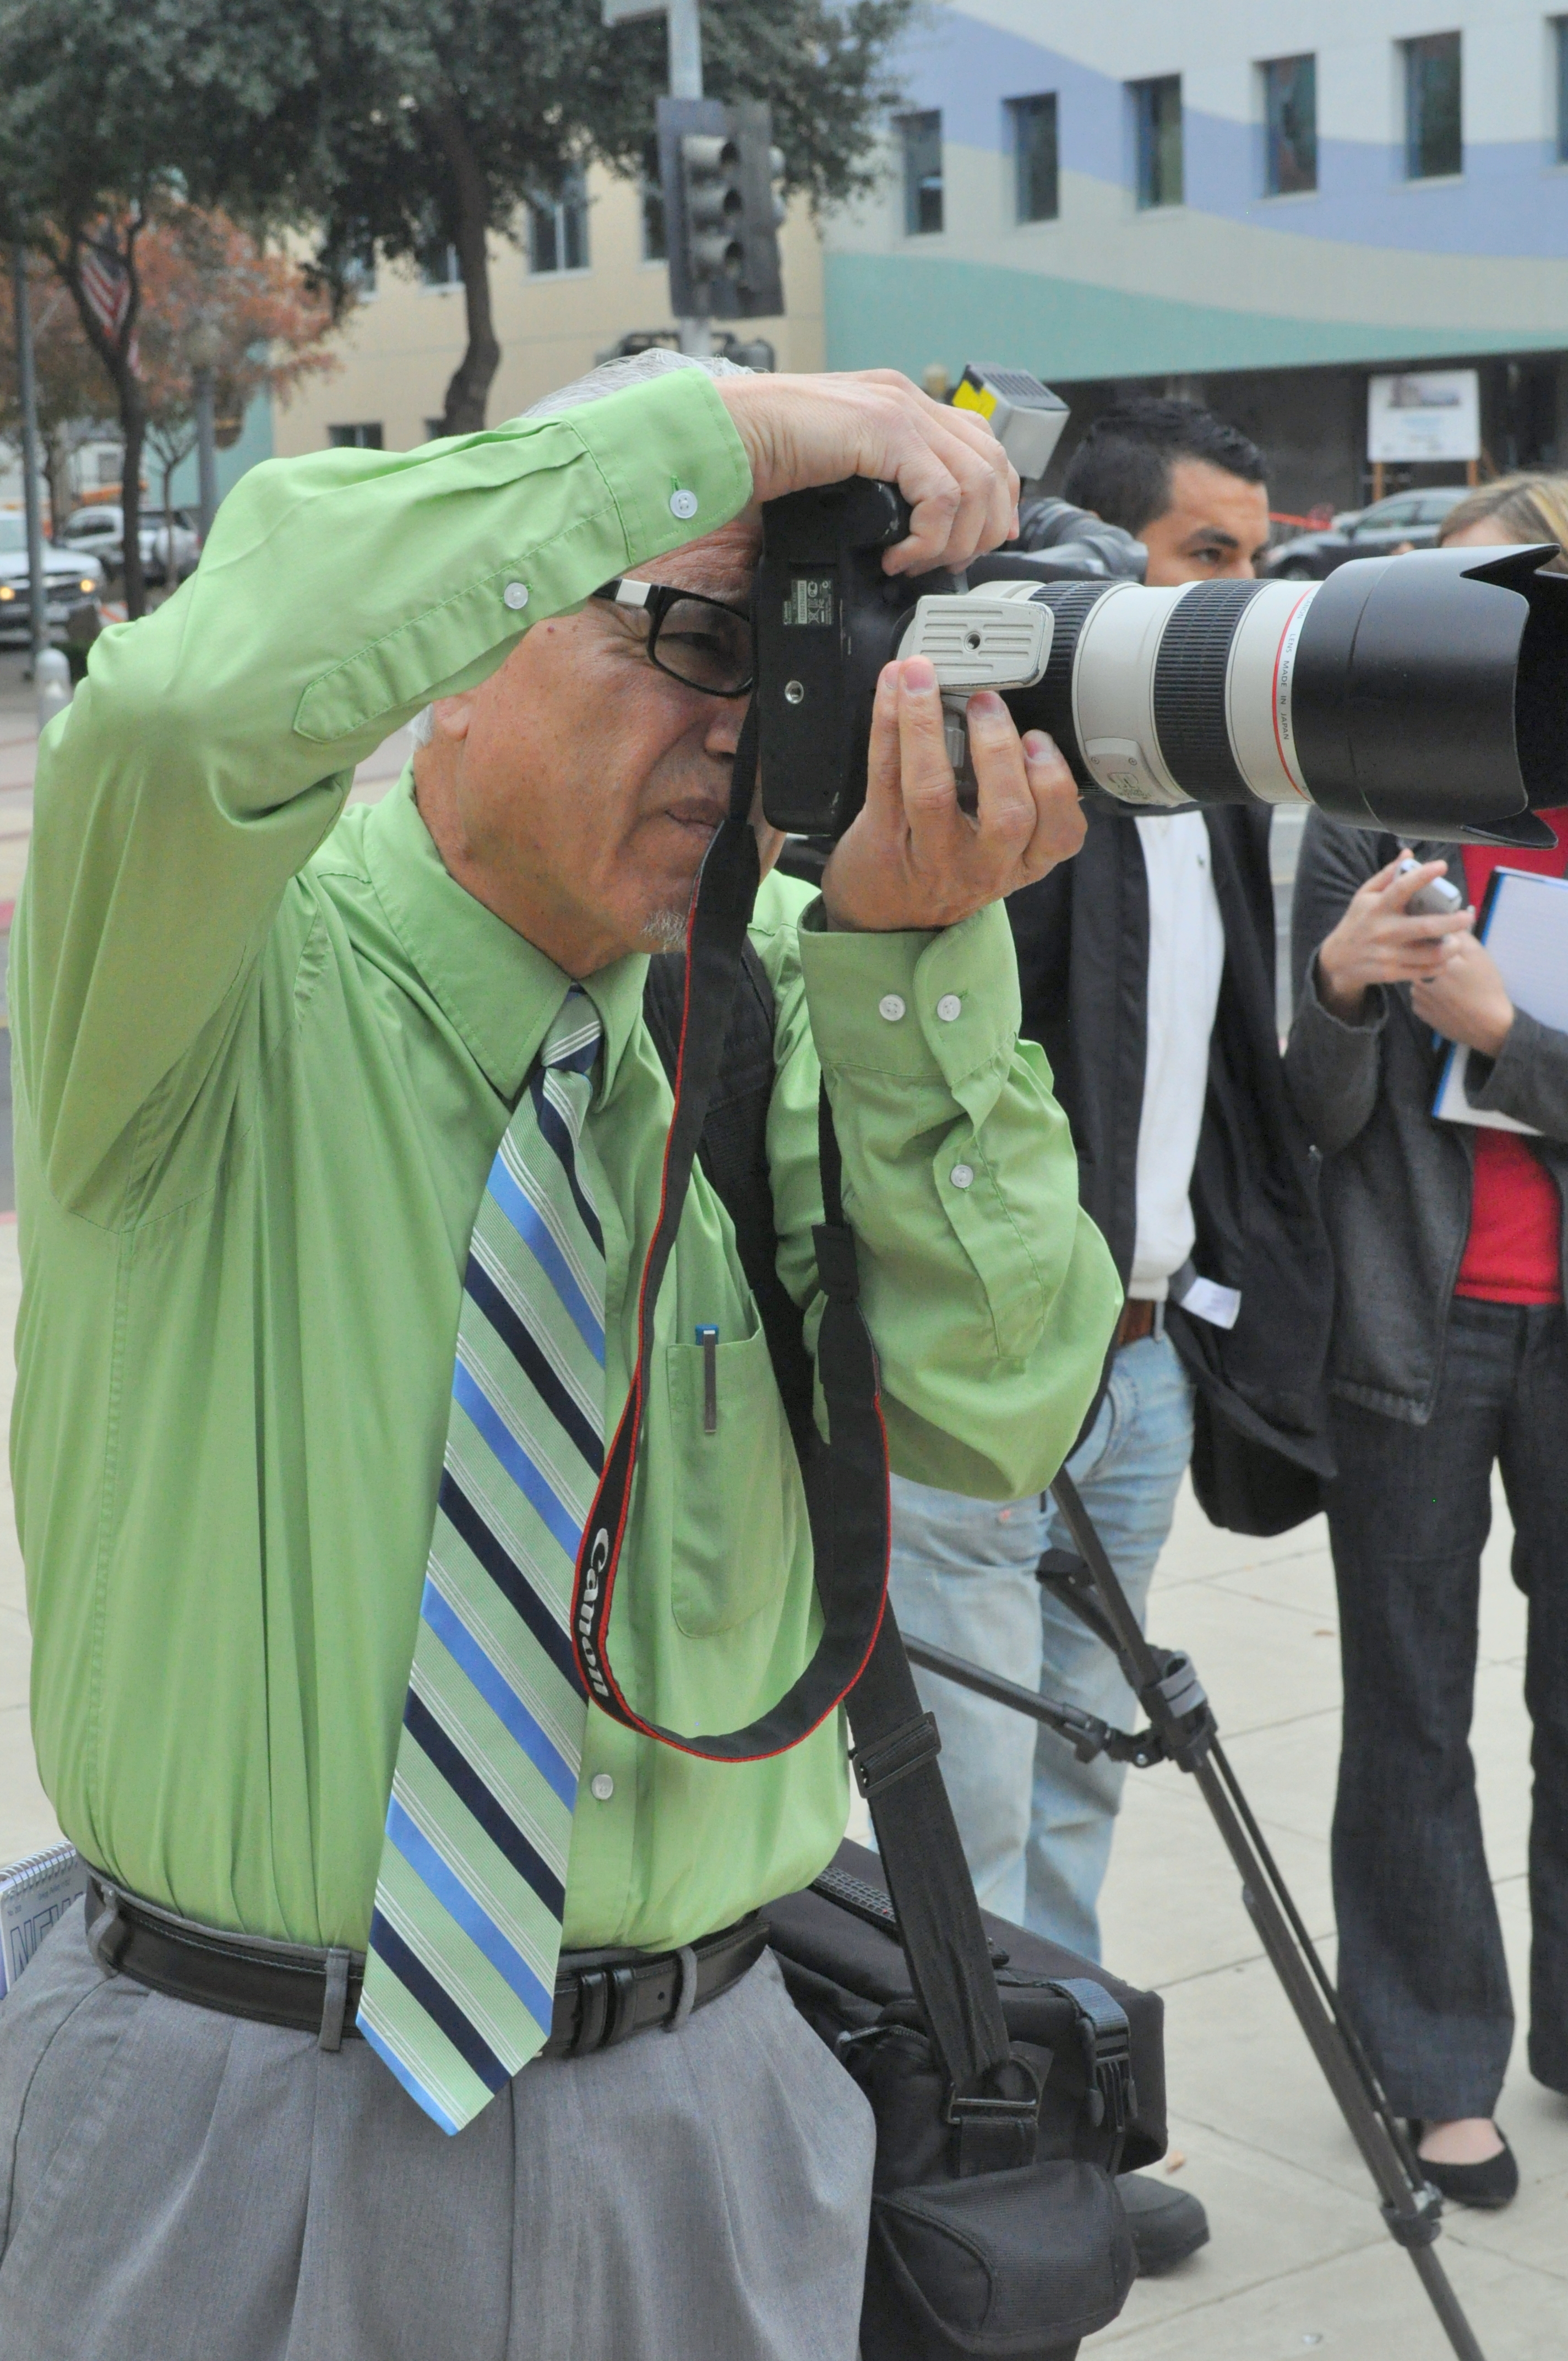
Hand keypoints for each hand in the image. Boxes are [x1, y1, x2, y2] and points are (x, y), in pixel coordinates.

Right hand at [714, 368, 1017, 575]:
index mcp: (899, 403)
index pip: (979, 442)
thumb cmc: (764, 454)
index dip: (995, 496)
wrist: (726, 434)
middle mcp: (907, 399)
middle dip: (984, 525)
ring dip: (955, 539)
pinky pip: (940, 496)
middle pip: (991, 462)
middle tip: (950, 563)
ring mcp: (899, 409)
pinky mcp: (886, 431)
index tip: (981, 539)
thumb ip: (878, 480)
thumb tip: (907, 528)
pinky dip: (928, 538)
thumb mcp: (839, 467)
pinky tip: (899, 556)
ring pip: (976, 482)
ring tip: (918, 563)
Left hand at [818, 658, 1083, 931]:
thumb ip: (1021, 799)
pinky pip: (884, 776)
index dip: (1057, 785)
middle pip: (1008, 816)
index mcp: (1021, 862)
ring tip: (924, 682)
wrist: (886, 916)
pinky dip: (888, 724)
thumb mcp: (1002, 852)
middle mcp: (981, 865)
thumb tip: (1015, 715)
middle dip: (1000, 750)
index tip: (1040, 740)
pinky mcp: (882, 840)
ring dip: (927, 727)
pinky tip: (892, 689)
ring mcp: (930, 855)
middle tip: (986, 703)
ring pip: (932, 792)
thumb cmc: (949, 869)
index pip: (1062, 834)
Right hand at [1315, 851, 1471, 1022]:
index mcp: (1378, 907)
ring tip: (1457, 941)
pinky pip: (1423, 972)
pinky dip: (1440, 966)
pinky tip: (1445, 958)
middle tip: (1467, 917)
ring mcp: (1388, 955)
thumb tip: (1408, 854)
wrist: (1337, 960)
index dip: (1422, 876)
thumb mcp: (1364, 895)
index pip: (1400, 888)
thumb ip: (1387, 875)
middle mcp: (1384, 931)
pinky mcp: (1392, 973)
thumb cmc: (1357, 922)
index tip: (1442, 865)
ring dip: (1450, 948)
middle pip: (1424, 928)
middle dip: (1450, 922)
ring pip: (1428, 954)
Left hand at [1411, 931, 1514, 1054]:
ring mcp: (1417, 996)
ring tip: (1451, 984)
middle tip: (1452, 966)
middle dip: (1431, 958)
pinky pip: (1419, 994)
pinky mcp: (1418, 1011)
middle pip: (1419, 959)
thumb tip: (1443, 922)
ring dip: (1429, 976)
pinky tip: (1445, 997)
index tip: (1443, 941)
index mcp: (1434, 960)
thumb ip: (1458, 936)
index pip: (1425, 939)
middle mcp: (1419, 977)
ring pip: (1418, 976)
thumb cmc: (1486, 987)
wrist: (1488, 1026)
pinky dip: (1429, 993)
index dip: (1434, 938)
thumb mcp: (1478, 955)